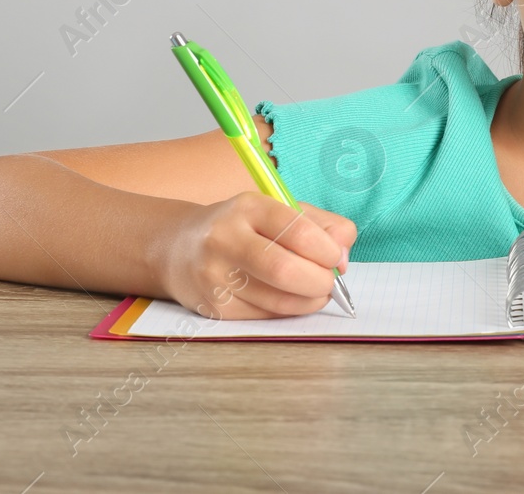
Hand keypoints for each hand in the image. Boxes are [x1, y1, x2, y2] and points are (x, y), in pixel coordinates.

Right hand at [159, 194, 355, 319]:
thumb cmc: (244, 228)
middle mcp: (226, 239)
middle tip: (330, 281)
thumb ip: (322, 226)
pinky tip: (290, 298)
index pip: (298, 231)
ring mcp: (215, 276)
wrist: (179, 249)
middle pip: (285, 270)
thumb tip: (344, 257)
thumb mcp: (280, 211)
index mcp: (249, 207)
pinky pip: (265, 316)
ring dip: (309, 301)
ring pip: (277, 300)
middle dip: (320, 281)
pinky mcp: (214, 307)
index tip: (337, 258)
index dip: (327, 251)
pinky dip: (287, 311)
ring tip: (315, 291)